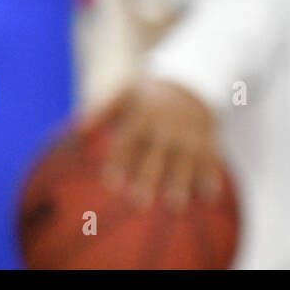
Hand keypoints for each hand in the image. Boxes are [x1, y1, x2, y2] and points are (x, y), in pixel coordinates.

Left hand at [87, 78, 224, 210]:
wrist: (190, 81)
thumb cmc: (148, 97)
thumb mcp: (125, 94)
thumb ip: (102, 111)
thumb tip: (79, 130)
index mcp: (143, 117)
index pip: (128, 141)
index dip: (119, 162)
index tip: (111, 185)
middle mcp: (167, 126)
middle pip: (156, 156)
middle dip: (149, 179)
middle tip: (139, 204)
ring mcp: (189, 133)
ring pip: (185, 161)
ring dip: (181, 184)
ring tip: (175, 207)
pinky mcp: (207, 138)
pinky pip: (210, 159)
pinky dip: (210, 177)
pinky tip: (210, 198)